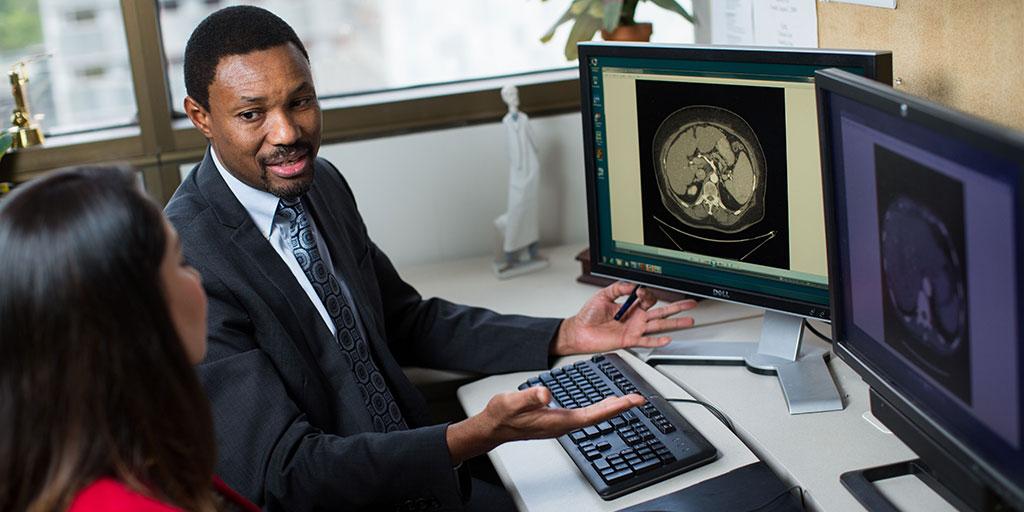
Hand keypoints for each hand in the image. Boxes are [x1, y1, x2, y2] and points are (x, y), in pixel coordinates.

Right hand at [446, 386, 644, 463]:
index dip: (614, 408)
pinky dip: (597, 409)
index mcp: (557, 421)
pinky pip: (584, 415)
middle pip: (598, 417)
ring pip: (592, 417)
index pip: (593, 415)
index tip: (631, 401)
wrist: (492, 428)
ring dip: (610, 409)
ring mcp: (560, 424)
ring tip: (625, 401)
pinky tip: (600, 405)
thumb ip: (530, 397)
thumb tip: (546, 393)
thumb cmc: (502, 416)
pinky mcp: (556, 421)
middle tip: (638, 400)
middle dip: (619, 407)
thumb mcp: (512, 401)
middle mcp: (563, 425)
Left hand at [551, 281, 697, 355]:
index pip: (648, 298)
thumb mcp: (602, 295)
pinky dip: (657, 341)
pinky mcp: (628, 340)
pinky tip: (668, 340)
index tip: (640, 291)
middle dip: (677, 307)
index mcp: (630, 306)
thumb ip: (618, 288)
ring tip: (689, 321)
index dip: (647, 293)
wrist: (579, 331)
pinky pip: (646, 340)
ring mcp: (634, 329)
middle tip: (690, 304)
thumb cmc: (588, 315)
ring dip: (675, 323)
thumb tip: (633, 284)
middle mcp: (635, 318)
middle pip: (661, 312)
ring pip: (659, 325)